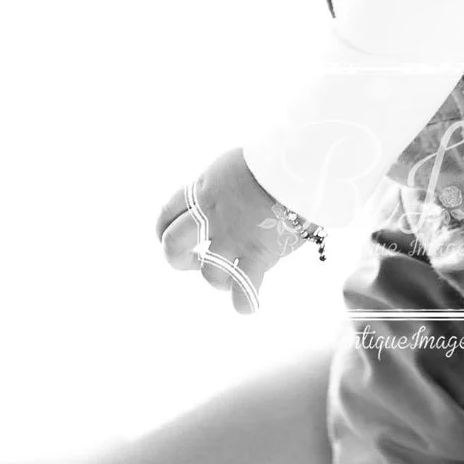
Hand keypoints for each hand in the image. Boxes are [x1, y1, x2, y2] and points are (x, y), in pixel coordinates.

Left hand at [154, 147, 310, 312]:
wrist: (300, 164)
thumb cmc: (277, 159)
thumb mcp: (236, 165)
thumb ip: (223, 187)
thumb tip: (227, 200)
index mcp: (204, 189)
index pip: (167, 214)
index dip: (163, 231)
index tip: (169, 237)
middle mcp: (212, 216)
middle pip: (173, 246)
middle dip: (179, 260)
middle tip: (195, 261)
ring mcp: (234, 238)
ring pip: (210, 274)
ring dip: (218, 280)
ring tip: (231, 278)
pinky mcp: (259, 256)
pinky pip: (245, 291)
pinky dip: (244, 303)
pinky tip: (246, 304)